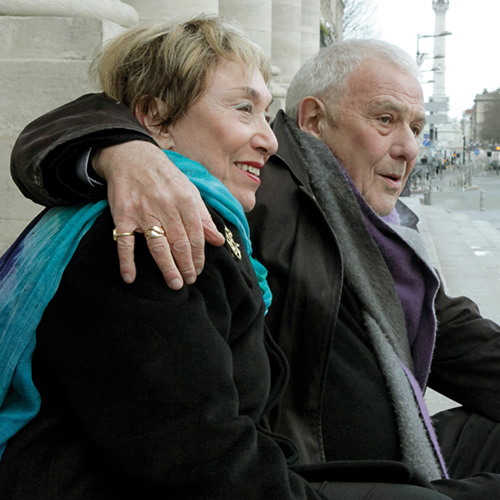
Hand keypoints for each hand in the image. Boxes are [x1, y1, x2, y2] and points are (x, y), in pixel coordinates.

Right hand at [93, 141, 224, 288]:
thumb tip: (218, 241)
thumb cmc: (165, 177)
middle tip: (189, 281)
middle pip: (180, 243)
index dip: (199, 256)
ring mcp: (143, 212)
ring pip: (158, 245)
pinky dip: (127, 261)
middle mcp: (166, 206)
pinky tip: (130, 277)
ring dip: (167, 267)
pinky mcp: (122, 215)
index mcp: (185, 201)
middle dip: (187, 266)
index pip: (196, 236)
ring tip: (175, 284)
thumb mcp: (190, 191)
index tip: (199, 270)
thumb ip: (203, 217)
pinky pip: (125, 242)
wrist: (132, 156)